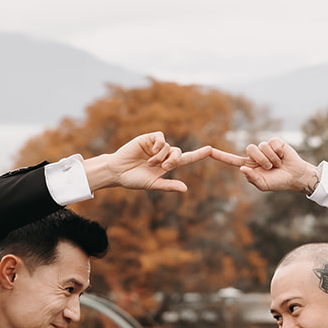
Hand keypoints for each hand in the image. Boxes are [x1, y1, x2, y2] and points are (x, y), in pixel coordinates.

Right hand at [84, 133, 210, 193]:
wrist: (117, 172)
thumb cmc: (134, 180)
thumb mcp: (153, 185)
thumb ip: (169, 186)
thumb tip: (185, 189)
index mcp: (167, 165)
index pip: (186, 158)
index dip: (198, 154)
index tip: (211, 149)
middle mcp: (163, 154)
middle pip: (179, 153)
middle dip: (175, 160)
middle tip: (164, 167)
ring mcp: (156, 146)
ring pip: (169, 147)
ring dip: (162, 156)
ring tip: (150, 163)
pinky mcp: (148, 139)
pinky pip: (161, 138)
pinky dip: (159, 145)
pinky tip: (151, 152)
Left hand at [209, 138, 319, 194]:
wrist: (295, 176)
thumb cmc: (278, 181)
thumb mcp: (264, 185)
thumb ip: (252, 179)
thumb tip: (242, 169)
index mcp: (249, 165)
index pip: (232, 159)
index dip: (220, 155)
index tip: (208, 151)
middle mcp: (255, 155)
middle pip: (249, 149)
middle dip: (261, 160)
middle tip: (271, 168)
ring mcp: (265, 148)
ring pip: (261, 146)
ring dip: (271, 158)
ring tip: (278, 164)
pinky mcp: (275, 142)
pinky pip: (272, 143)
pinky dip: (278, 152)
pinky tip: (282, 156)